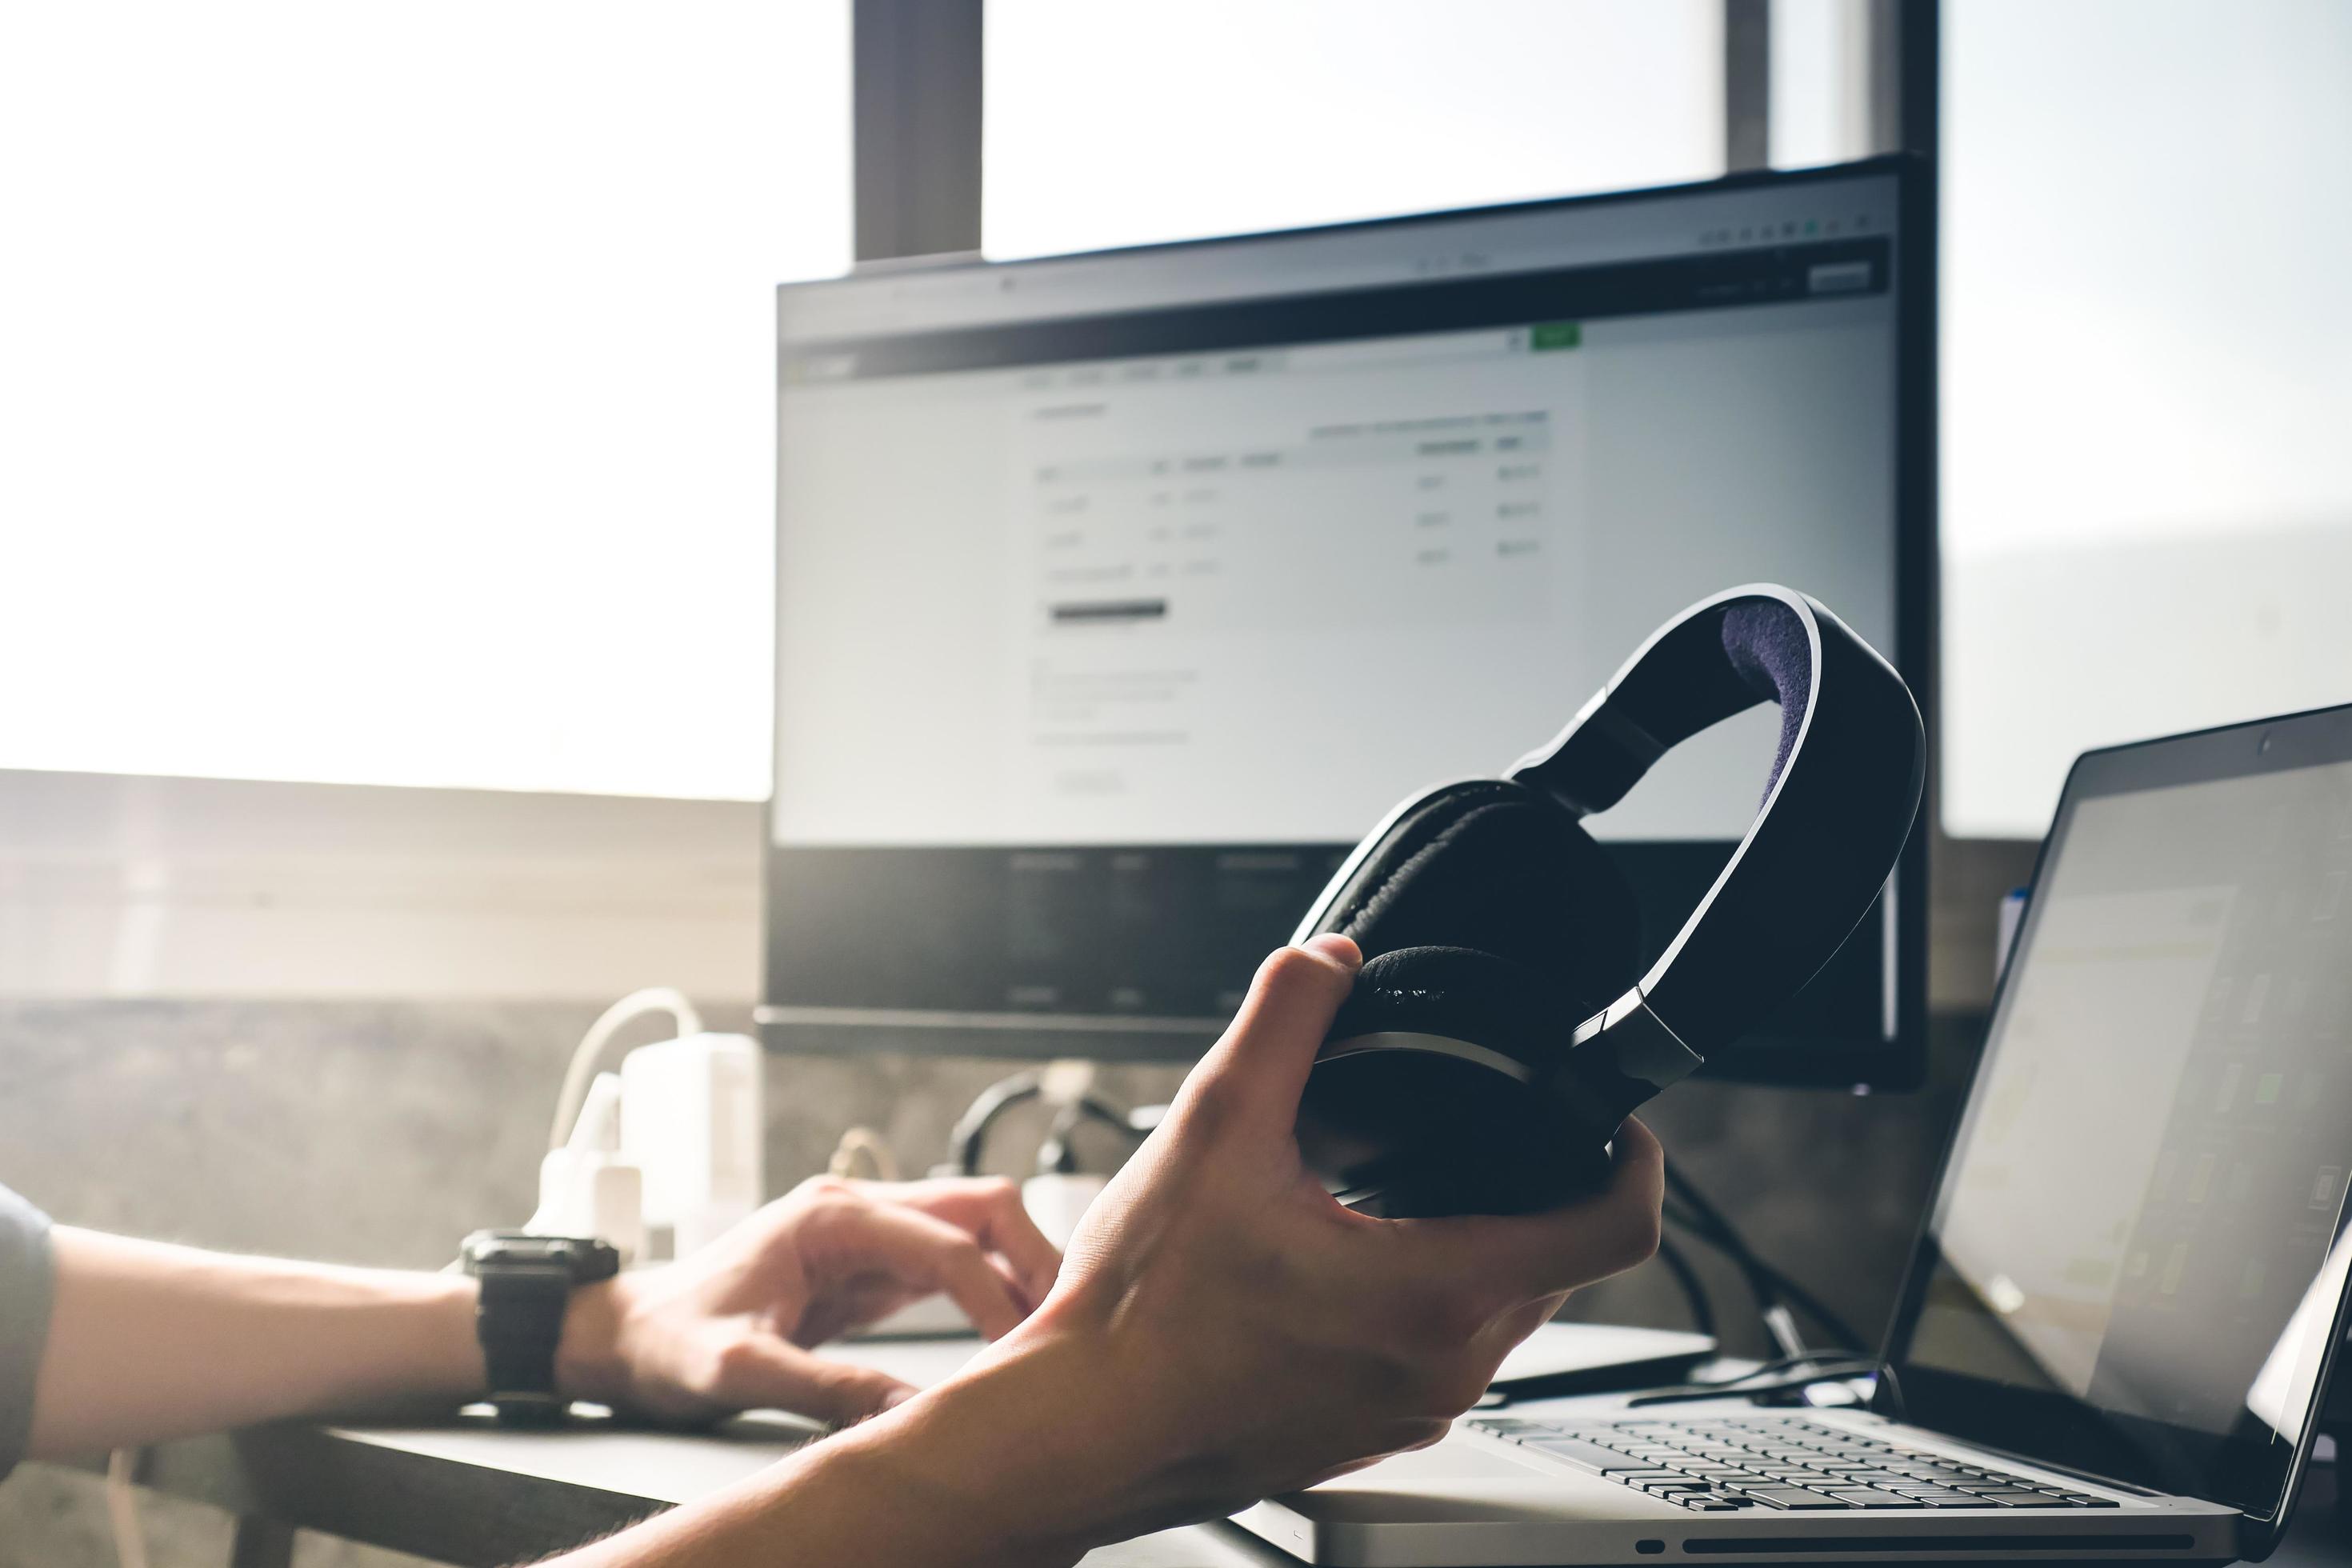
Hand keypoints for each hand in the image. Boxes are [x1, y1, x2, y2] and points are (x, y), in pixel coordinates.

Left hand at [556, 1175, 1061, 1426]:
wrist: (623, 1333)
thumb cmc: (667, 1340)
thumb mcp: (736, 1370)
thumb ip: (822, 1385)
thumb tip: (907, 1412)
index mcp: (829, 1215)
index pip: (945, 1241)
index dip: (997, 1294)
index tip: (1024, 1350)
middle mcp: (857, 1207)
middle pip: (980, 1206)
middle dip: (1032, 1258)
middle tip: (1063, 1325)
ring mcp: (867, 1231)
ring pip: (975, 1229)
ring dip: (1018, 1272)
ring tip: (1048, 1333)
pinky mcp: (870, 1264)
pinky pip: (951, 1264)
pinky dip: (990, 1292)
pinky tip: (1010, 1334)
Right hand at [862, 934, 1664, 1556]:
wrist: (1084, 1429)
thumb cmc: (1143, 1316)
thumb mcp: (1214, 1129)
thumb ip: (1283, 1023)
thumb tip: (1329, 963)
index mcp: (1436, 1291)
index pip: (1614, 1231)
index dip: (1638, 1161)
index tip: (1614, 1122)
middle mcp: (1444, 1367)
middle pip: (1558, 1266)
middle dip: (1539, 1191)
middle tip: (1488, 1133)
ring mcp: (1412, 1411)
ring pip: (1499, 1313)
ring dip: (1477, 1244)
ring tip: (1404, 1192)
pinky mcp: (1372, 1432)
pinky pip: (1441, 1355)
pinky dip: (1425, 1298)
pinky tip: (1347, 1263)